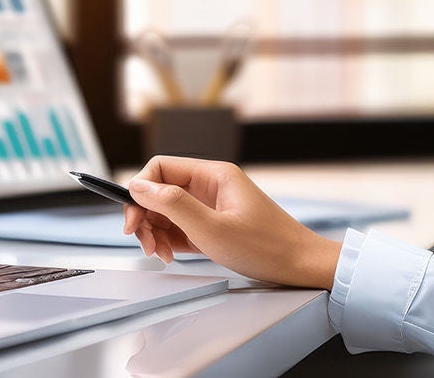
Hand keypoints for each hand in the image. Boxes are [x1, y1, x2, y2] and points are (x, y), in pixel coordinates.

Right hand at [121, 156, 343, 288]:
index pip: (161, 167)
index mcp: (213, 175)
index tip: (132, 216)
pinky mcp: (213, 227)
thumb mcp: (212, 228)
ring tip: (158, 253)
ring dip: (155, 232)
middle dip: (145, 215)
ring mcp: (211, 207)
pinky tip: (170, 255)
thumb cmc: (267, 247)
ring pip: (167, 212)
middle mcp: (211, 186)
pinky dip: (169, 241)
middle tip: (141, 241)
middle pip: (160, 191)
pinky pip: (180, 228)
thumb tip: (138, 186)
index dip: (140, 189)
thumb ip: (172, 204)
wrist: (301, 267)